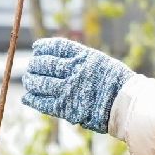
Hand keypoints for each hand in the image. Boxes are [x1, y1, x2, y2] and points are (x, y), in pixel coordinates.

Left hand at [20, 37, 135, 133]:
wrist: (127, 104)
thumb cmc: (119, 83)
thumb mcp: (101, 62)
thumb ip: (82, 59)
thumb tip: (62, 56)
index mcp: (84, 57)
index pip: (57, 47)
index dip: (44, 47)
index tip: (36, 47)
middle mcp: (74, 71)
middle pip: (45, 64)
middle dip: (35, 64)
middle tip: (30, 66)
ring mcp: (68, 89)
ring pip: (41, 82)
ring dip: (31, 81)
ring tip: (28, 80)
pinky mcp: (66, 107)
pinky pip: (43, 103)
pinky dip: (33, 100)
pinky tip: (27, 97)